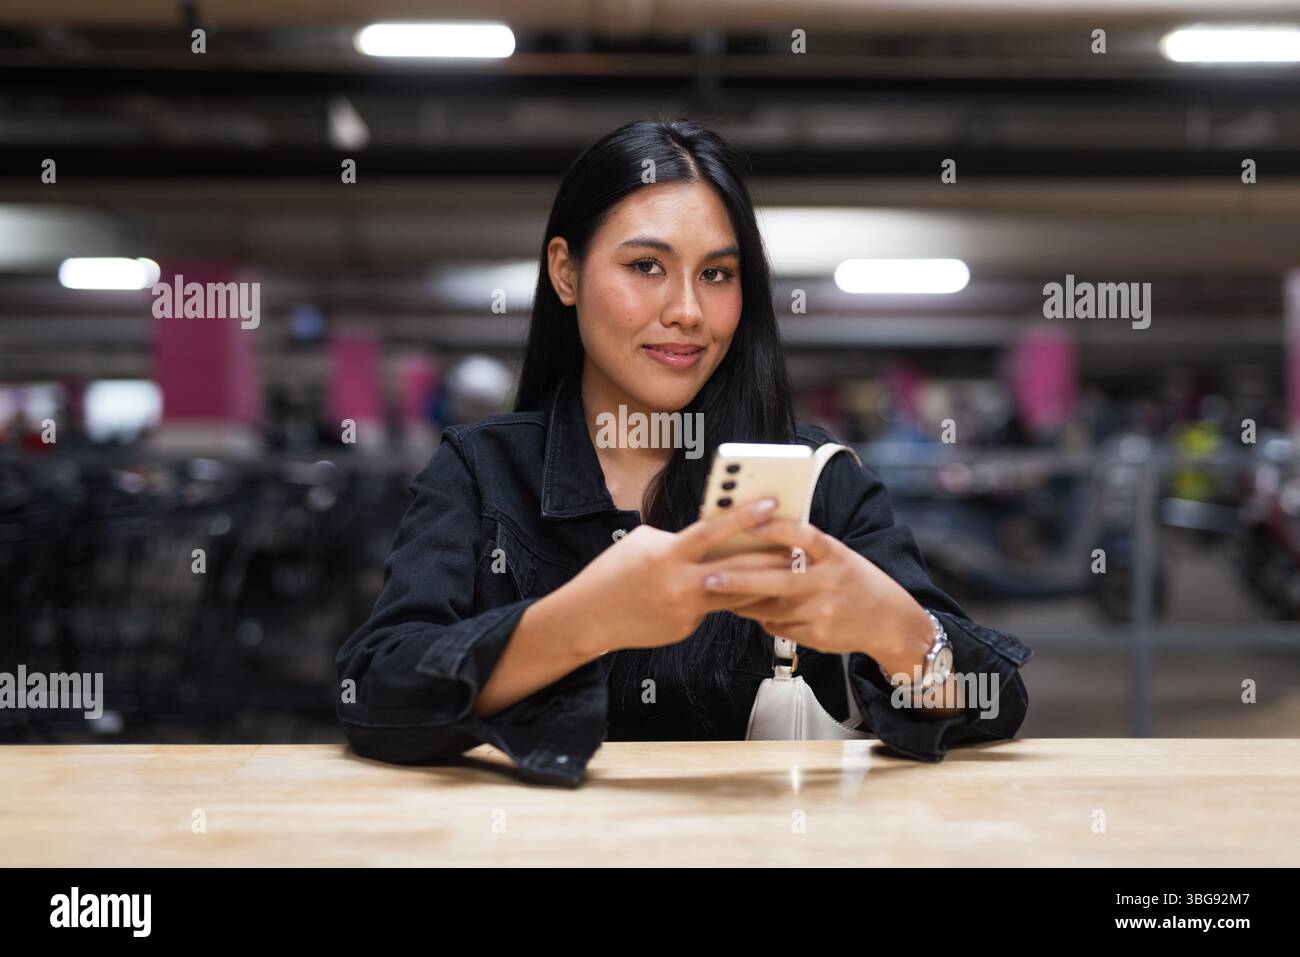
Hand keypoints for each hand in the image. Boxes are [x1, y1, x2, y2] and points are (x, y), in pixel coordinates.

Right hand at [562, 497, 795, 652]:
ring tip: (784, 571)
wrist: (589, 618)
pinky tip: (727, 592)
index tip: (773, 502)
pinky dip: (720, 598)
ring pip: (734, 595)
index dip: (745, 516)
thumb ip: (679, 538)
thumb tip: (714, 535)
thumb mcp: (643, 542)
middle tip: (797, 545)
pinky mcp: (685, 628)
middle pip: (736, 568)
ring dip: (761, 583)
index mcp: (667, 555)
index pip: (713, 531)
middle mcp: (679, 584)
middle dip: (770, 556)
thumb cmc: (613, 571)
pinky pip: (710, 609)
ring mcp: (684, 610)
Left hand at [700, 517, 927, 662]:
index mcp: (836, 555)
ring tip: (719, 592)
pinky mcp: (819, 636)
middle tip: (709, 577)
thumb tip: (757, 536)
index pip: (805, 536)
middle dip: (741, 580)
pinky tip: (756, 611)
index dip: (776, 529)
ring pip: (772, 609)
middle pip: (780, 581)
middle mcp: (831, 582)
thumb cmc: (855, 580)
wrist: (890, 622)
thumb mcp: (839, 556)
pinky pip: (779, 627)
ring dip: (743, 602)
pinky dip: (764, 619)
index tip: (747, 523)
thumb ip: (807, 550)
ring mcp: (825, 612)